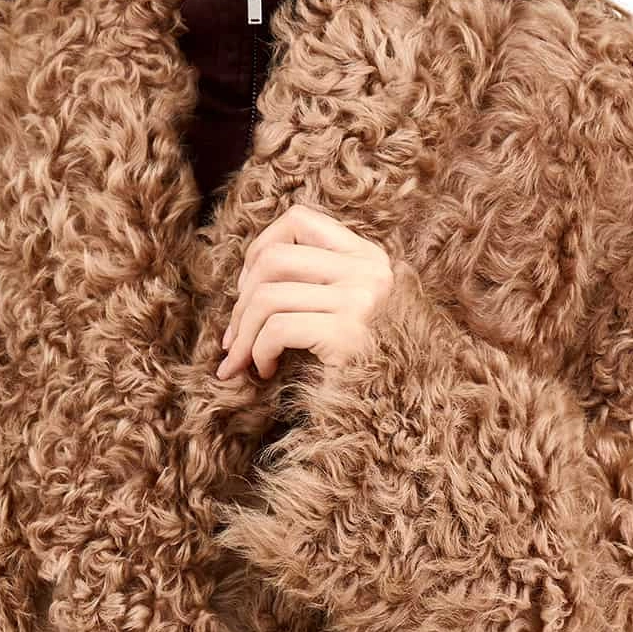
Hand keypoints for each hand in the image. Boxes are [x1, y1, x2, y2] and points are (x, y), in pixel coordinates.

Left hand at [216, 202, 395, 380]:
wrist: (397, 411)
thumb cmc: (359, 364)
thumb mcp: (344, 309)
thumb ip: (312, 282)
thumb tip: (242, 284)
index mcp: (368, 257)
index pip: (299, 220)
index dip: (260, 249)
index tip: (249, 289)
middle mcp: (369, 272)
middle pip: (274, 258)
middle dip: (240, 302)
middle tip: (235, 337)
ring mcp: (361, 301)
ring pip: (267, 296)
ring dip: (243, 334)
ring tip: (244, 360)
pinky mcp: (349, 335)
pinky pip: (276, 329)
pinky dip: (258, 352)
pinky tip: (266, 370)